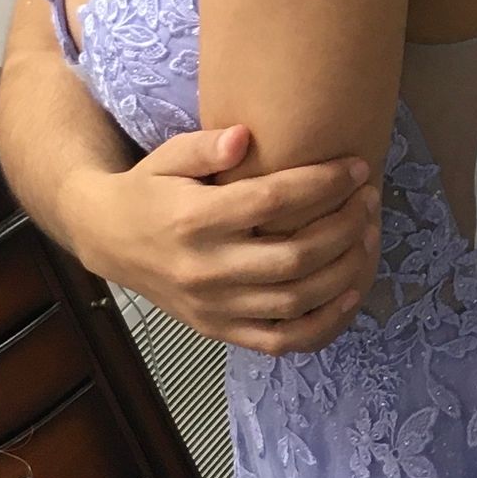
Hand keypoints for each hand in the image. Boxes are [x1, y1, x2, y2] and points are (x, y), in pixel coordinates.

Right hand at [63, 126, 380, 353]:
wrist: (106, 239)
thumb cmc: (149, 189)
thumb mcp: (168, 157)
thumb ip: (206, 147)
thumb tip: (246, 137)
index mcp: (194, 220)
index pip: (272, 202)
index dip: (322, 184)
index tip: (356, 167)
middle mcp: (205, 269)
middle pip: (294, 256)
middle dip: (344, 227)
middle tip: (369, 201)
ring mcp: (213, 306)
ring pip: (295, 300)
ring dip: (343, 271)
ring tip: (369, 238)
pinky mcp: (218, 330)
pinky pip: (280, 340)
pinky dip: (322, 325)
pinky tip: (349, 294)